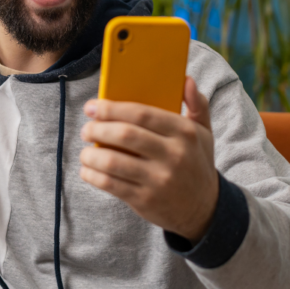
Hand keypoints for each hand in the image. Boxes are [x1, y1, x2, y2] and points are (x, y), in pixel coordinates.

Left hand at [79, 77, 218, 242]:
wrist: (203, 209)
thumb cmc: (196, 163)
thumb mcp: (204, 133)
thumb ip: (197, 104)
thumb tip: (186, 79)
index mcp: (185, 132)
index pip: (142, 113)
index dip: (112, 108)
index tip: (93, 106)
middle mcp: (173, 155)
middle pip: (125, 135)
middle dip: (97, 129)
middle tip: (86, 129)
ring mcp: (159, 179)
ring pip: (114, 162)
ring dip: (91, 155)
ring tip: (85, 152)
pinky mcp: (145, 200)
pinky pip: (111, 184)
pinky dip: (93, 176)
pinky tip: (88, 170)